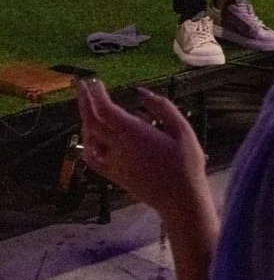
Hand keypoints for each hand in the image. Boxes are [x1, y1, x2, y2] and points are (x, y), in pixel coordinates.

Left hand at [74, 81, 211, 223]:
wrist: (180, 198)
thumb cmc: (187, 163)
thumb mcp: (183, 130)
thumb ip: (162, 108)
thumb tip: (142, 93)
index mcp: (134, 134)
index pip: (106, 110)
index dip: (96, 94)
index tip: (93, 81)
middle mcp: (118, 147)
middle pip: (92, 121)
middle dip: (85, 101)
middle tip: (81, 85)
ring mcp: (112, 162)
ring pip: (89, 137)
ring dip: (85, 119)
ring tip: (88, 106)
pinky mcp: (112, 174)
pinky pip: (91, 157)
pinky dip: (86, 143)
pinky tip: (90, 136)